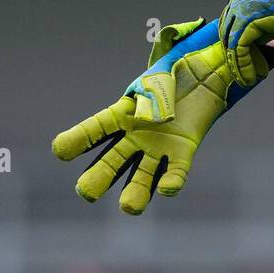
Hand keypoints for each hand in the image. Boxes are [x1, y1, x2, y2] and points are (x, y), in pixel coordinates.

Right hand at [52, 36, 233, 214]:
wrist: (213, 67)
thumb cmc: (182, 65)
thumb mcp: (162, 76)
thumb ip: (151, 97)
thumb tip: (147, 121)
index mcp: (123, 113)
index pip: (95, 129)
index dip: (77, 139)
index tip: (60, 151)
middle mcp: (136, 136)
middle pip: (111, 163)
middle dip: (97, 178)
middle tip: (87, 192)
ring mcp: (159, 146)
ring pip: (141, 177)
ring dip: (135, 194)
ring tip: (129, 208)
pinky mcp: (184, 150)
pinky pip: (176, 171)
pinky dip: (172, 181)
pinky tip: (169, 188)